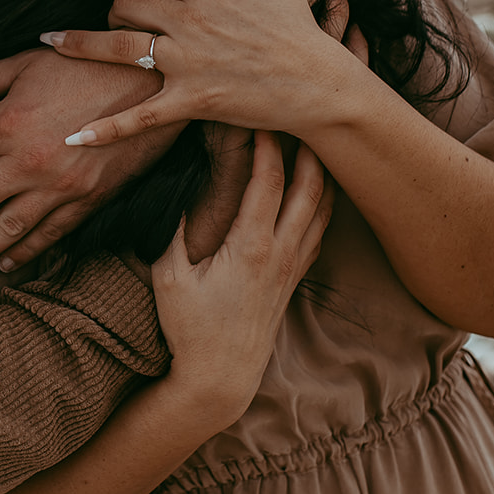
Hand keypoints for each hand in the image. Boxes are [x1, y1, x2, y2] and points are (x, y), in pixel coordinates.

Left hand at [0, 48, 178, 276]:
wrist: (154, 85)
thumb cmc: (87, 65)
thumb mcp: (29, 62)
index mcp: (6, 122)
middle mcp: (25, 161)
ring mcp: (57, 187)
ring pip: (4, 229)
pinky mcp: (86, 201)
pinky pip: (48, 234)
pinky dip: (25, 252)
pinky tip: (5, 265)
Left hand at [49, 0, 362, 146]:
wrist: (319, 85)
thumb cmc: (301, 34)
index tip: (140, 1)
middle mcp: (188, 22)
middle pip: (126, 4)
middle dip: (113, 11)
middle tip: (111, 23)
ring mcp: (185, 62)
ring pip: (117, 45)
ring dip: (80, 43)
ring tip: (52, 44)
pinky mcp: (188, 102)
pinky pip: (137, 116)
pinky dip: (104, 129)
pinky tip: (74, 137)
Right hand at [154, 131, 332, 429]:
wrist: (220, 378)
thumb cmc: (191, 328)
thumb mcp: (169, 278)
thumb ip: (172, 231)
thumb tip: (174, 190)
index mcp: (251, 246)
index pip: (269, 181)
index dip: (267, 144)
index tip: (260, 115)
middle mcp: (280, 253)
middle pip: (310, 187)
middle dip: (307, 147)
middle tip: (299, 115)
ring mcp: (292, 267)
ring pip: (322, 208)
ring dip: (321, 172)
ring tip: (316, 140)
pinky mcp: (293, 280)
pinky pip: (320, 231)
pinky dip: (324, 202)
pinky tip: (319, 187)